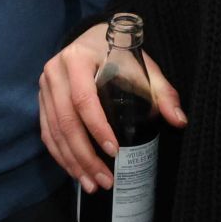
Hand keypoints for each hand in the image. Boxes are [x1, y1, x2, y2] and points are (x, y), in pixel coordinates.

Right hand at [39, 22, 182, 191]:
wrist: (94, 37)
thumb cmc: (120, 52)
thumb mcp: (143, 67)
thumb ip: (162, 92)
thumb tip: (178, 121)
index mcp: (77, 59)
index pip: (84, 99)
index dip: (97, 128)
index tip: (114, 151)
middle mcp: (55, 72)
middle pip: (65, 121)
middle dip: (85, 156)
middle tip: (105, 180)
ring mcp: (45, 86)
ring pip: (54, 131)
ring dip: (72, 162)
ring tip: (92, 184)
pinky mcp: (42, 99)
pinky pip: (46, 132)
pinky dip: (60, 155)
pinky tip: (75, 172)